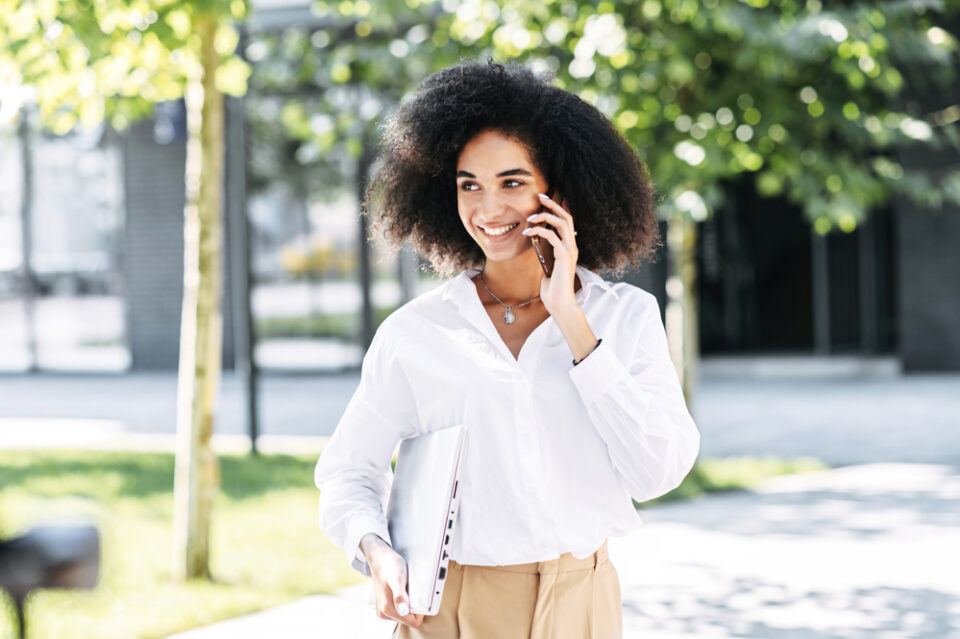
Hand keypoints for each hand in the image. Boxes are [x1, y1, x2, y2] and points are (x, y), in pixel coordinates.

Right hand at [361, 533, 424, 628]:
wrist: (379, 557)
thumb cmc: (389, 565)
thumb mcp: (397, 577)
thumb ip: (400, 595)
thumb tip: (403, 610)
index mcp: (387, 608)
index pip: (413, 621)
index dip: (422, 611)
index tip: (421, 596)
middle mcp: (385, 612)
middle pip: (411, 618)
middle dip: (416, 606)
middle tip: (414, 589)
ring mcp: (385, 610)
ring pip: (408, 614)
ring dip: (412, 602)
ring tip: (408, 587)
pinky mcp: (387, 605)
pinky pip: (404, 609)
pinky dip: (408, 600)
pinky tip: (405, 588)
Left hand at [522, 193, 578, 316]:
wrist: (559, 302)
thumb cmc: (552, 288)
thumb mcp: (547, 266)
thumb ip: (545, 254)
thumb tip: (536, 243)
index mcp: (569, 247)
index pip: (567, 222)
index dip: (559, 208)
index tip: (546, 199)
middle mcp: (572, 246)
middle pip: (567, 217)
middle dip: (554, 204)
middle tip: (540, 196)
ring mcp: (570, 251)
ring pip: (562, 223)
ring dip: (545, 216)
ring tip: (530, 217)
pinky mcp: (564, 256)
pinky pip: (553, 237)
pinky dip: (539, 231)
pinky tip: (528, 233)